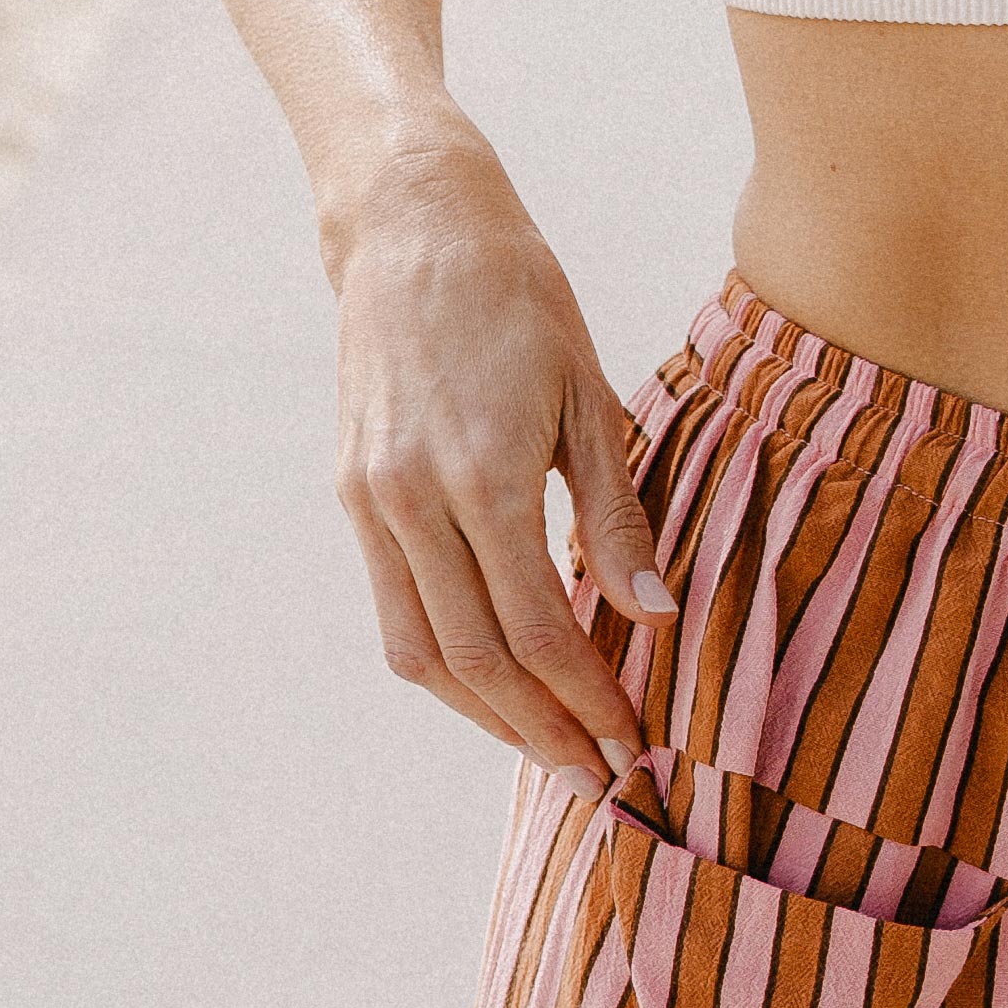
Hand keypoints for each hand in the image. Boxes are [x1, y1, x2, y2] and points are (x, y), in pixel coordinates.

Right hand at [324, 123, 674, 774]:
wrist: (411, 228)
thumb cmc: (520, 299)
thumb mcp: (590, 392)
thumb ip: (616, 512)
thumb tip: (654, 615)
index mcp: (483, 472)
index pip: (537, 628)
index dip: (586, 699)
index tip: (633, 744)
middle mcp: (413, 498)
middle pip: (475, 661)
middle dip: (540, 732)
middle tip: (600, 779)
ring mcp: (372, 500)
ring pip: (421, 653)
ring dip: (485, 717)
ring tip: (549, 748)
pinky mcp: (353, 493)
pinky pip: (395, 610)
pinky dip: (445, 661)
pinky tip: (497, 678)